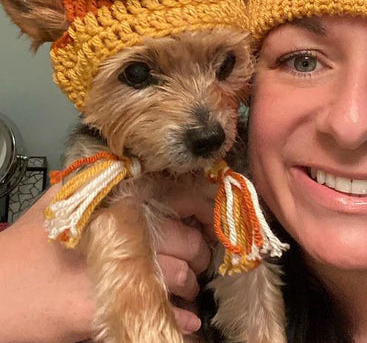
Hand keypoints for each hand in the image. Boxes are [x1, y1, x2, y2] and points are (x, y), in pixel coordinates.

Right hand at [0, 176, 216, 342]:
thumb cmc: (31, 240)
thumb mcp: (65, 195)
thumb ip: (103, 180)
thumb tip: (140, 171)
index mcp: (119, 202)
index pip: (181, 201)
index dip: (203, 211)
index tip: (210, 220)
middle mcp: (126, 233)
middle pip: (187, 244)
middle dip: (200, 255)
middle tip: (199, 261)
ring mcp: (119, 272)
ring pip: (180, 279)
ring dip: (189, 287)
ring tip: (187, 290)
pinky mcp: (109, 309)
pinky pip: (162, 315)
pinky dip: (180, 319)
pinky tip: (185, 320)